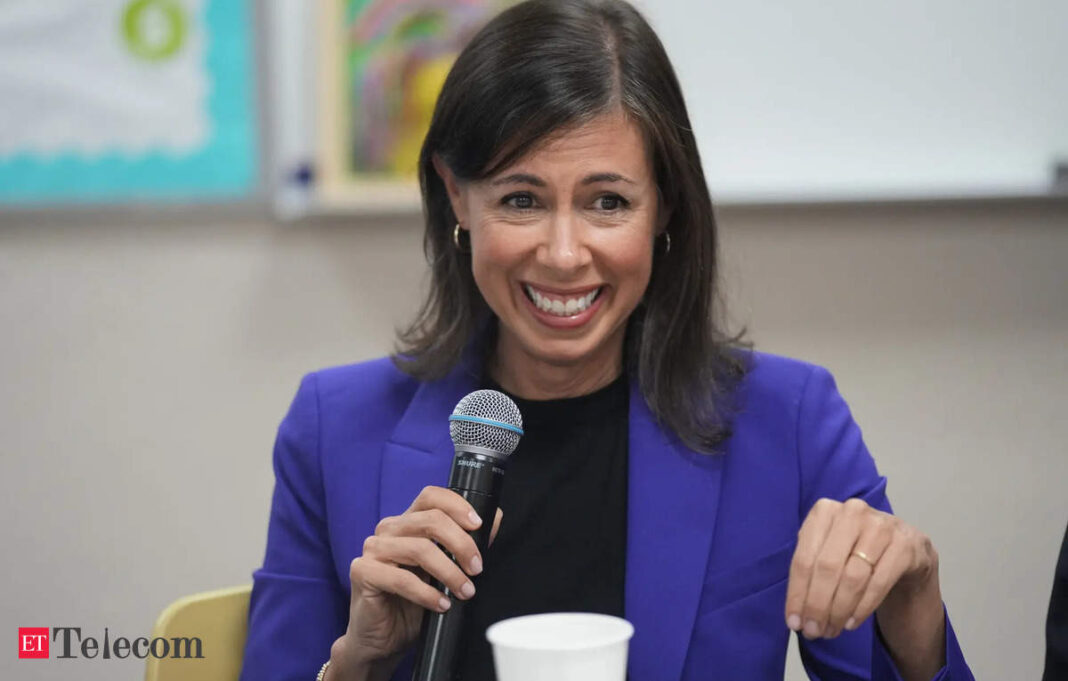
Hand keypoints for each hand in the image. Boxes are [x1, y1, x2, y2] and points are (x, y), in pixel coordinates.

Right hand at [330, 486, 502, 676]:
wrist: (383, 640)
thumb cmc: (413, 604)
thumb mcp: (446, 572)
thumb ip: (465, 545)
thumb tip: (494, 518)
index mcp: (408, 523)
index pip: (431, 496)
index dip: (457, 505)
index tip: (478, 525)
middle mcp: (389, 530)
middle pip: (431, 520)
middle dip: (462, 544)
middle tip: (477, 569)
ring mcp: (373, 549)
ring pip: (419, 549)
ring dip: (449, 572)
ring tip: (465, 592)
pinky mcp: (362, 572)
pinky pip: (400, 578)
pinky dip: (426, 593)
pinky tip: (441, 605)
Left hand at [784, 497, 939, 639]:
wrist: (905, 547)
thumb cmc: (856, 549)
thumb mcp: (827, 550)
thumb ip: (810, 573)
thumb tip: (796, 614)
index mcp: (824, 511)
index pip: (803, 558)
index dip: (797, 594)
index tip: (793, 622)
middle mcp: (852, 512)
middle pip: (827, 567)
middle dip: (817, 605)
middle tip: (813, 632)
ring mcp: (881, 526)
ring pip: (853, 577)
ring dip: (839, 610)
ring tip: (831, 630)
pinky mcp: (906, 546)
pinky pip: (879, 583)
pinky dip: (863, 607)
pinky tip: (852, 622)